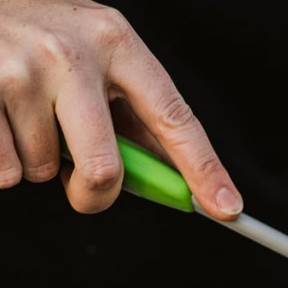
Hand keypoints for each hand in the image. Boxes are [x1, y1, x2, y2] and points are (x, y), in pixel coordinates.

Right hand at [0, 0, 240, 215]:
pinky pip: (6, 171)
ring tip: (28, 116)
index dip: (204, 171)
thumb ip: (138, 118)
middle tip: (85, 186)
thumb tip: (182, 180)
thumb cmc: (45, 41)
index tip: (227, 209)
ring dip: (41, 163)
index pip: (175, 119)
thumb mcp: (101, 60)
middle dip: (95, 194)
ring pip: (46, 170)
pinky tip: (3, 119)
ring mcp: (20, 69)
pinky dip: (6, 162)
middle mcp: (72, 53)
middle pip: (105, 169)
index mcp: (117, 43)